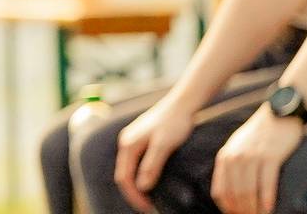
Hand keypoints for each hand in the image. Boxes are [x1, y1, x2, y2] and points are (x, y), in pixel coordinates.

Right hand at [115, 95, 196, 212]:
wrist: (183, 102)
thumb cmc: (175, 122)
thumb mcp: (164, 145)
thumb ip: (151, 165)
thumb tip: (142, 187)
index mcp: (128, 145)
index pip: (124, 178)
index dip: (134, 196)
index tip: (148, 208)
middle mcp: (126, 142)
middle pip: (124, 174)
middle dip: (135, 193)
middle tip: (150, 207)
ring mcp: (133, 139)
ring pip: (130, 168)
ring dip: (138, 185)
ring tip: (152, 198)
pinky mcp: (142, 138)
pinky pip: (136, 162)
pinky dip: (141, 174)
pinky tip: (153, 180)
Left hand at [210, 107, 301, 213]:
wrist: (278, 114)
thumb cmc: (258, 135)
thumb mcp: (237, 148)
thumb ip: (231, 167)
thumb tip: (231, 194)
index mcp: (224, 157)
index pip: (220, 191)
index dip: (227, 208)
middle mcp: (235, 157)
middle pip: (235, 194)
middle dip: (243, 211)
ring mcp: (252, 156)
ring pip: (249, 191)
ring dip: (254, 208)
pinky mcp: (270, 156)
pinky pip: (266, 183)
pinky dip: (267, 199)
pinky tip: (269, 208)